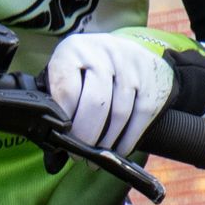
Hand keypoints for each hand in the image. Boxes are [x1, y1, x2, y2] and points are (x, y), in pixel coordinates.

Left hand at [46, 32, 173, 156]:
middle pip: (95, 102)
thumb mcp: (69, 71)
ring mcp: (132, 65)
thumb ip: (58, 95)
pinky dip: (128, 139)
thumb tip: (51, 135)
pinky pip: (140, 116)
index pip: (67, 89)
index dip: (63, 119)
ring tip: (96, 156)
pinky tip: (118, 150)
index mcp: (74, 49)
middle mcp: (104, 52)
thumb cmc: (89, 69)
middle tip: (79, 153)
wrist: (132, 53)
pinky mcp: (153, 81)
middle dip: (85, 135)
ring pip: (119, 113)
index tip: (61, 138)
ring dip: (107, 142)